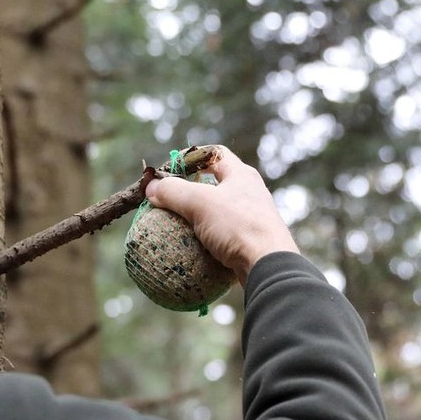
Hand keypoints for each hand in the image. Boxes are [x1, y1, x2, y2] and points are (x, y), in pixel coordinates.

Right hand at [144, 147, 298, 284]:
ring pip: (218, 212)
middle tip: (169, 200)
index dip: (191, 157)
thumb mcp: (199, 203)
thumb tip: (151, 187)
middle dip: (191, 190)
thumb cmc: (237, 226)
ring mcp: (251, 218)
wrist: (269, 265)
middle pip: (215, 184)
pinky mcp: (250, 241)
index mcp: (241, 175)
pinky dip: (205, 240)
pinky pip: (222, 236)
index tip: (171, 169)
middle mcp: (249, 193)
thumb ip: (173, 192)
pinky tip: (191, 250)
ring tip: (176, 226)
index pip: (214, 154)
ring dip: (197, 217)